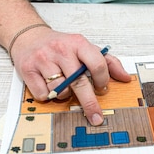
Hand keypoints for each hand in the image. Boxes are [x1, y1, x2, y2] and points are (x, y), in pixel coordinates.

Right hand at [9, 28, 130, 125]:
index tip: (103, 89)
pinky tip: (48, 86)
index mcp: (78, 43)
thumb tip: (125, 78)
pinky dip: (47, 95)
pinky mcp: (28, 69)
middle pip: (79, 82)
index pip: (97, 64)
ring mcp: (43, 59)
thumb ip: (107, 62)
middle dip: (89, 102)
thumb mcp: (84, 47)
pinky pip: (43, 94)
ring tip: (63, 86)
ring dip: (64, 95)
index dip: (102, 80)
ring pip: (60, 90)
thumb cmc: (60, 45)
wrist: (29, 37)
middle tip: (96, 116)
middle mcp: (61, 50)